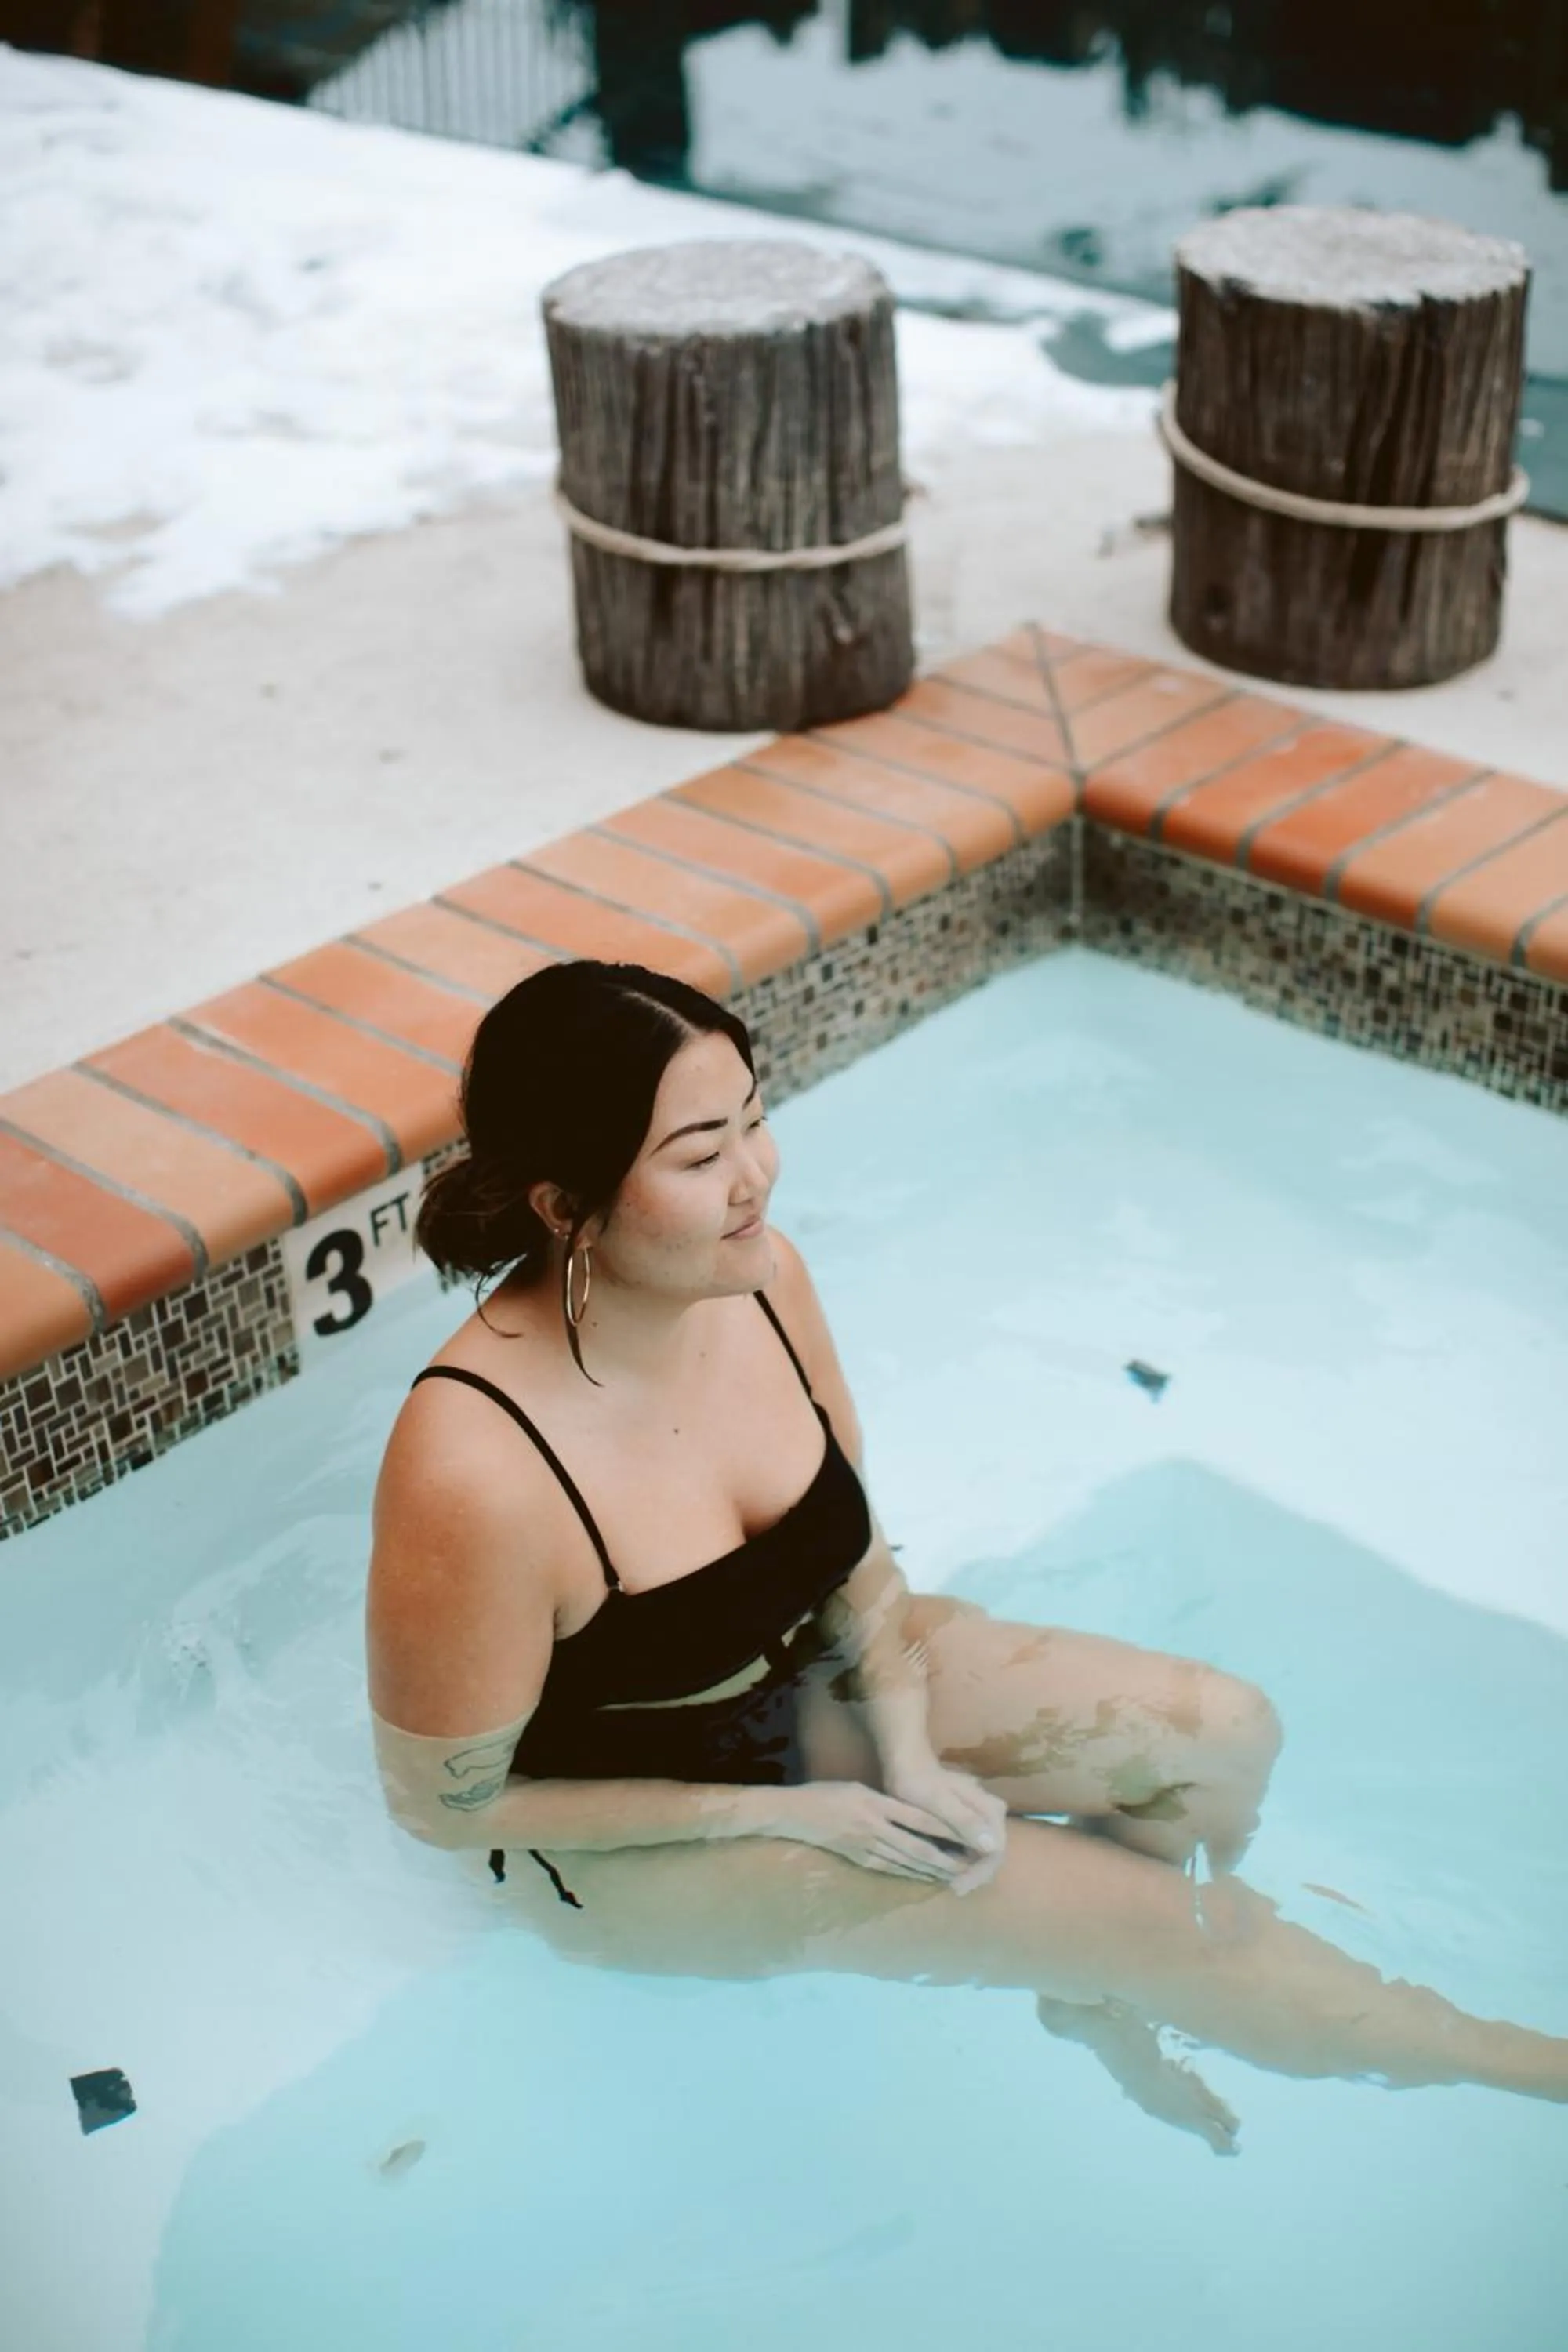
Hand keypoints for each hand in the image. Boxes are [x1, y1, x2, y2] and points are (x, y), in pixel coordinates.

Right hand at [770, 1780, 998, 1887]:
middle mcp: (874, 1827)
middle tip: (969, 1864)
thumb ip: (887, 1800)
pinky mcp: (858, 1859)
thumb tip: (917, 1808)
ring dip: (932, 1870)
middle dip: (945, 1857)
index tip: (967, 1833)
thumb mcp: (859, 1788)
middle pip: (916, 1846)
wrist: (794, 1814)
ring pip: (905, 1861)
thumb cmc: (828, 1794)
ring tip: (955, 1875)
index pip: (918, 1817)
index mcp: (876, 1803)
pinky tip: (925, 1878)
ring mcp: (865, 1846)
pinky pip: (889, 1869)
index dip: (944, 1828)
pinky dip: (910, 1874)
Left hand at [881, 1757, 1008, 1895]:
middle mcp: (992, 1813)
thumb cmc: (919, 1781)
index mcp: (989, 1809)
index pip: (996, 1851)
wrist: (907, 1762)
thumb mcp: (938, 1801)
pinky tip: (947, 1867)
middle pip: (993, 1853)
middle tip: (953, 1888)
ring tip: (950, 1882)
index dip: (979, 1873)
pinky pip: (973, 1844)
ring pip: (984, 1851)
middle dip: (976, 1874)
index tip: (957, 1886)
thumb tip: (992, 1846)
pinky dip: (963, 1859)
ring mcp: (982, 1815)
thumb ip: (965, 1821)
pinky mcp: (970, 1818)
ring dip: (970, 1869)